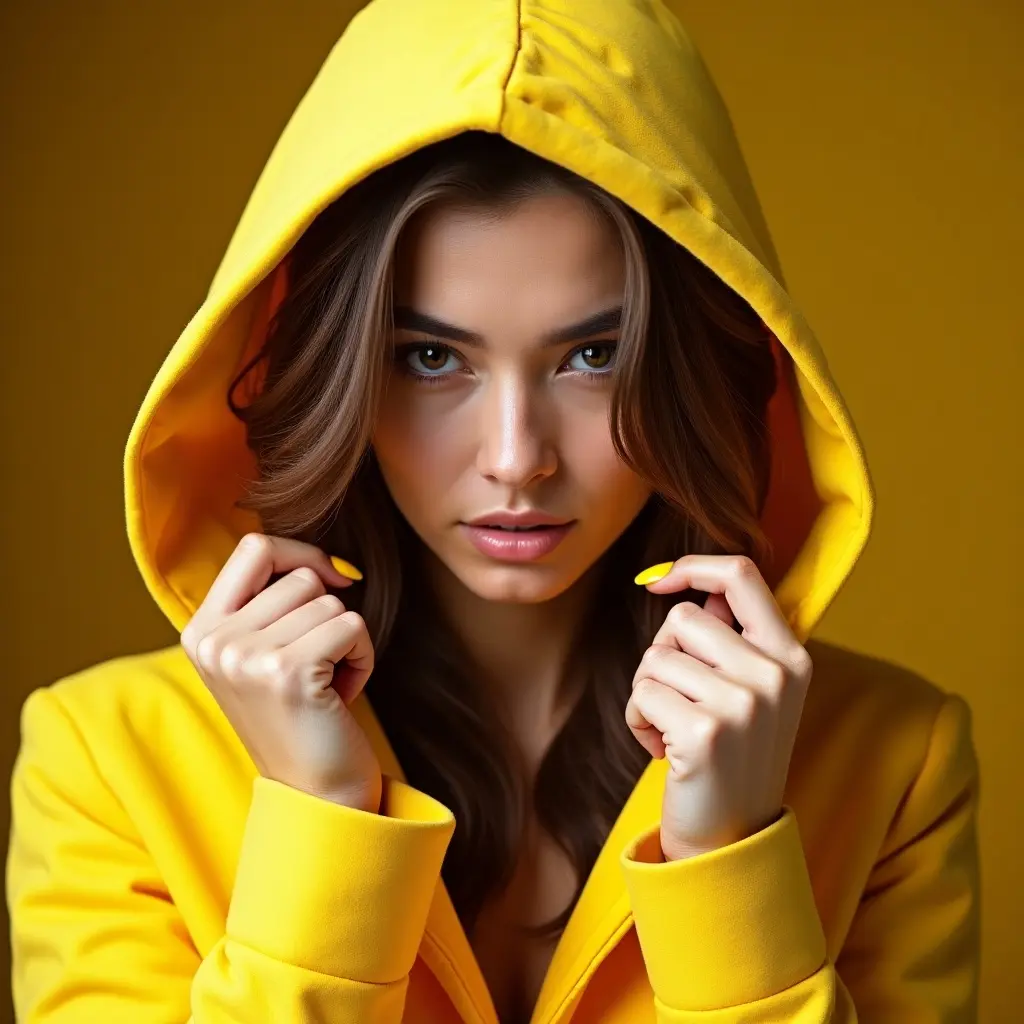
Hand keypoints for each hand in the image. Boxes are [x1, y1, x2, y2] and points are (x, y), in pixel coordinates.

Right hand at [180, 533, 381, 812]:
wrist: (315, 795)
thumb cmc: (300, 719)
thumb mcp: (262, 656)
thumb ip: (270, 604)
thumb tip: (328, 564)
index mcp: (201, 632)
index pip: (254, 548)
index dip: (302, 554)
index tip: (330, 582)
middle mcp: (215, 642)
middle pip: (300, 575)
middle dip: (326, 615)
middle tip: (316, 667)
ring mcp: (246, 657)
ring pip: (329, 601)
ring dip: (346, 640)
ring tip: (325, 685)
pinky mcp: (287, 672)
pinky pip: (351, 625)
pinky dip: (362, 657)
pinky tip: (341, 695)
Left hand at [626, 555, 812, 860]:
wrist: (732, 839)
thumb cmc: (730, 758)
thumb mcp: (751, 693)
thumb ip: (729, 639)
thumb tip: (687, 589)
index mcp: (792, 656)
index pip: (742, 575)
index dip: (693, 566)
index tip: (658, 582)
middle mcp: (776, 675)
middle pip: (682, 618)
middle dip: (663, 655)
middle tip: (680, 701)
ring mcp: (745, 703)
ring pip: (656, 656)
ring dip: (647, 692)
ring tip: (674, 730)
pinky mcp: (707, 732)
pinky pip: (642, 693)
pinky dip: (638, 720)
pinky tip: (664, 751)